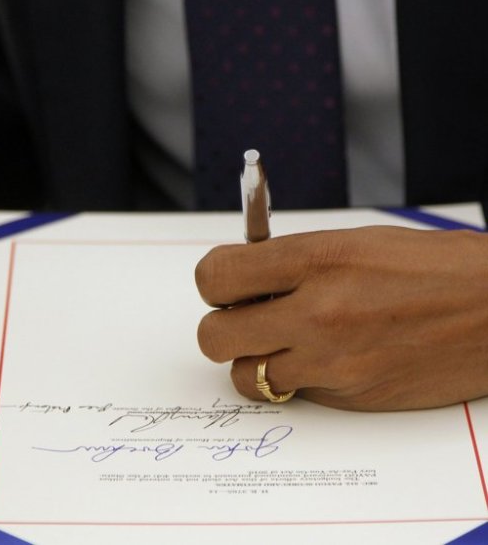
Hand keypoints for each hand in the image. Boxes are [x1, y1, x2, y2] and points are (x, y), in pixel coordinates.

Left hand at [195, 226, 487, 410]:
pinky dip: (295, 379)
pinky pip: (292, 394)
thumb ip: (292, 262)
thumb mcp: (354, 242)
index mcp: (316, 259)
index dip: (212, 281)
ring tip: (285, 341)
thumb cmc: (429, 266)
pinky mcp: (349, 398)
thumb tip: (244, 280)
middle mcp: (318, 314)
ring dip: (254, 360)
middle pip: (213, 337)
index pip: (215, 277)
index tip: (225, 284)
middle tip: (247, 317)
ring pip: (246, 378)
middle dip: (222, 327)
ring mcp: (332, 363)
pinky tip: (323, 359)